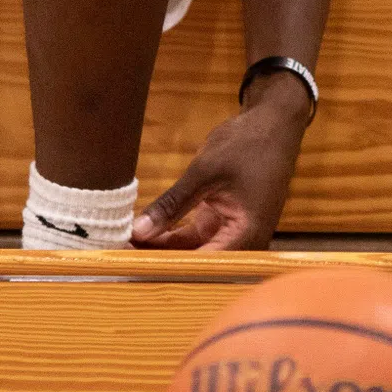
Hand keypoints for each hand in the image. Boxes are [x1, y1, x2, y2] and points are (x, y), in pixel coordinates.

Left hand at [132, 75, 309, 249]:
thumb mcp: (205, 171)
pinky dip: (171, 235)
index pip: (202, 264)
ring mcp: (232, 233)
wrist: (272, 124)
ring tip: (124, 246)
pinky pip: (194, 237)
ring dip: (161, 249)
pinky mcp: (223, 223)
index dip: (166, 267)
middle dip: (159, 260)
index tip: (131, 265)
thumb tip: (138, 231)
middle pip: (196, 263)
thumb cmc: (248, 144)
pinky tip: (143, 234)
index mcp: (246, 236)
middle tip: (119, 257)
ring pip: (192, 251)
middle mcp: (242, 243)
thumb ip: (172, 203)